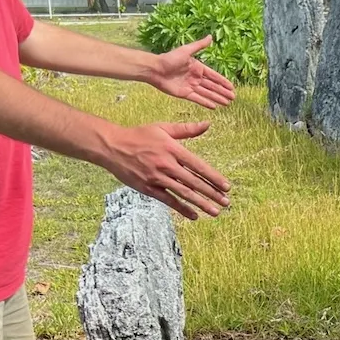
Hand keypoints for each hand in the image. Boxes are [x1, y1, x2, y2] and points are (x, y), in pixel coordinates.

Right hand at [102, 121, 230, 219]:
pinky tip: (194, 215)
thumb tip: (207, 124)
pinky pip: (168, 200)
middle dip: (212, 193)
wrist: (113, 146)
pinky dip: (182, 209)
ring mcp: (157, 178)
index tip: (226, 186)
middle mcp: (167, 165)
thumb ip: (186, 129)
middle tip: (226, 202)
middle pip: (194, 182)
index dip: (213, 177)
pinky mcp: (148, 188)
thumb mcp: (163, 128)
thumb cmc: (139, 135)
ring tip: (215, 212)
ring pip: (183, 193)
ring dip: (201, 203)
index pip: (198, 165)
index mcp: (172, 149)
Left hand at [147, 37, 235, 108]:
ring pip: (207, 93)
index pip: (214, 76)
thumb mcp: (186, 50)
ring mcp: (190, 86)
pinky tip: (214, 107)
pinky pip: (197, 99)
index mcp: (197, 67)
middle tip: (233, 98)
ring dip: (217, 98)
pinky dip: (205, 103)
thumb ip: (199, 45)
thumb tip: (211, 36)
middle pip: (212, 86)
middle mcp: (195, 77)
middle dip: (223, 92)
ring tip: (227, 104)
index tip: (232, 87)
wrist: (155, 69)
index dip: (223, 82)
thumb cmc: (169, 58)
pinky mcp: (184, 94)